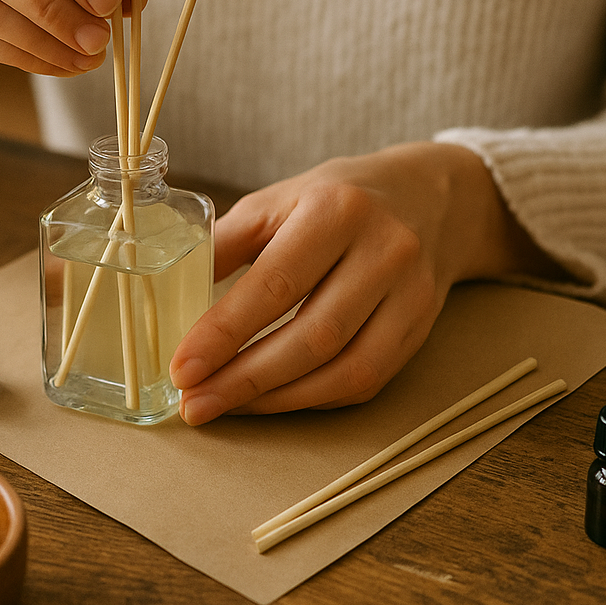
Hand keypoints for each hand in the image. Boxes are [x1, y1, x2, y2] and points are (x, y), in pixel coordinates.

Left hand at [170, 142, 559, 424]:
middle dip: (246, 378)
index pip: (275, 283)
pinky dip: (313, 397)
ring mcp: (411, 294)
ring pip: (345, 369)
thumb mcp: (278, 200)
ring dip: (278, 399)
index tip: (183, 367)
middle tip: (196, 402)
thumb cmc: (337, 198)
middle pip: (312, 336)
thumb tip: (175, 291)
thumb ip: (227, 242)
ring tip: (225, 406)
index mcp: (337, 210)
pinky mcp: (421, 328)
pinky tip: (272, 399)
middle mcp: (383, 252)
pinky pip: (366, 380)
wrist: (429, 198)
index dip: (224, 332)